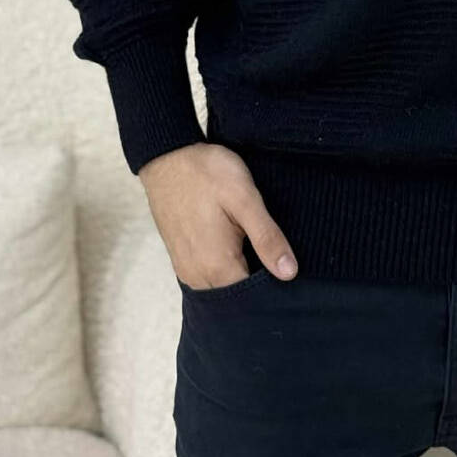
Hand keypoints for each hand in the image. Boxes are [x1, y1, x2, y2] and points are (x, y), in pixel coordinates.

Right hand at [139, 141, 298, 289]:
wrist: (167, 157)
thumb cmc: (206, 174)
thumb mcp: (244, 198)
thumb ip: (266, 237)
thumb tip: (289, 273)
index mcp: (218, 266)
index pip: (252, 299)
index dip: (273, 290)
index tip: (288, 273)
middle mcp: (199, 277)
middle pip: (236, 297)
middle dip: (257, 287)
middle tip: (276, 260)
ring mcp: (187, 269)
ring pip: (221, 289)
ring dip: (240, 278)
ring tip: (259, 254)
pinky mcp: (180, 259)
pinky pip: (207, 278)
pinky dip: (224, 272)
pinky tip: (237, 250)